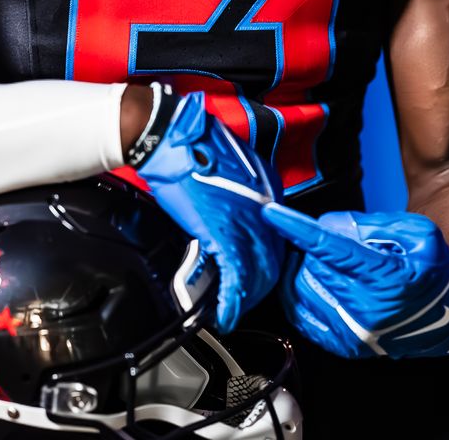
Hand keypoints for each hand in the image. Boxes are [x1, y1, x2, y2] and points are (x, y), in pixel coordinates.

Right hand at [134, 93, 282, 332]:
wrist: (171, 136)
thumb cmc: (190, 144)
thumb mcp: (225, 165)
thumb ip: (234, 191)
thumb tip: (225, 208)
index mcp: (269, 188)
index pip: (277, 235)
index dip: (266, 259)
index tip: (255, 273)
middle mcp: (267, 206)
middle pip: (274, 258)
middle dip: (260, 287)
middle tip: (243, 301)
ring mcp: (249, 220)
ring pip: (260, 273)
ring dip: (246, 298)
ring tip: (232, 311)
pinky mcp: (225, 233)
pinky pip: (237, 277)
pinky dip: (232, 300)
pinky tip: (225, 312)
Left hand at [262, 205, 448, 358]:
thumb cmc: (433, 270)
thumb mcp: (416, 233)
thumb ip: (371, 224)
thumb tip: (326, 226)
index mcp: (387, 277)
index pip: (330, 248)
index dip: (297, 228)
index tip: (271, 212)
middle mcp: (367, 309)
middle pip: (311, 266)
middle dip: (311, 246)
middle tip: (329, 240)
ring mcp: (354, 331)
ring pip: (301, 289)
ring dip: (302, 268)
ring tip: (321, 260)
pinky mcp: (345, 345)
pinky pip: (301, 315)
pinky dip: (297, 294)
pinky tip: (309, 280)